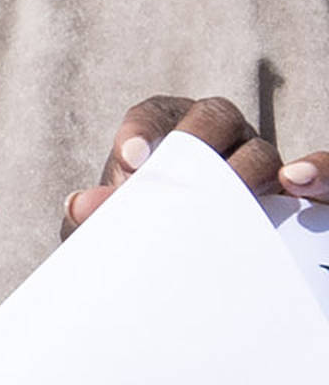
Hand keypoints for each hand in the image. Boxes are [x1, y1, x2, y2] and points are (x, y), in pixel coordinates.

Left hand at [64, 89, 328, 229]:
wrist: (193, 269)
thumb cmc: (148, 235)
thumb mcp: (118, 228)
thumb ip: (96, 216)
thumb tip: (79, 205)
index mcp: (165, 134)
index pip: (154, 114)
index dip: (143, 129)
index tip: (130, 159)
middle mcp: (215, 139)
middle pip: (213, 117)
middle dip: (194, 139)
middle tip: (174, 173)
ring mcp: (256, 161)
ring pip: (259, 149)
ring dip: (244, 168)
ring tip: (229, 192)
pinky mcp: (296, 191)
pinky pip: (320, 170)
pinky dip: (316, 170)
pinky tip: (296, 182)